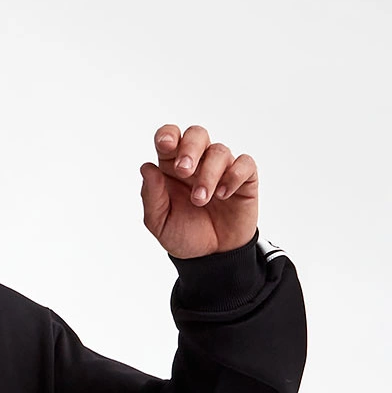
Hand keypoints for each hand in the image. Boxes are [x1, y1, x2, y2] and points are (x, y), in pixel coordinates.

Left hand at [140, 123, 257, 259]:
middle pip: (197, 134)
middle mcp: (198, 162)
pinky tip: (223, 195)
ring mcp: (222, 168)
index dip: (168, 134)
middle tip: (184, 172)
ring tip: (200, 200)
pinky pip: (244, 163)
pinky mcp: (244, 179)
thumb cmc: (184, 235)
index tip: (167, 145)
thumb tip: (146, 167)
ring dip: (208, 174)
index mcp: (172, 167)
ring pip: (219, 151)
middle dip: (190, 148)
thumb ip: (151, 196)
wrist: (210, 258)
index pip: (170, 136)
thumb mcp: (160, 222)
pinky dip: (233, 176)